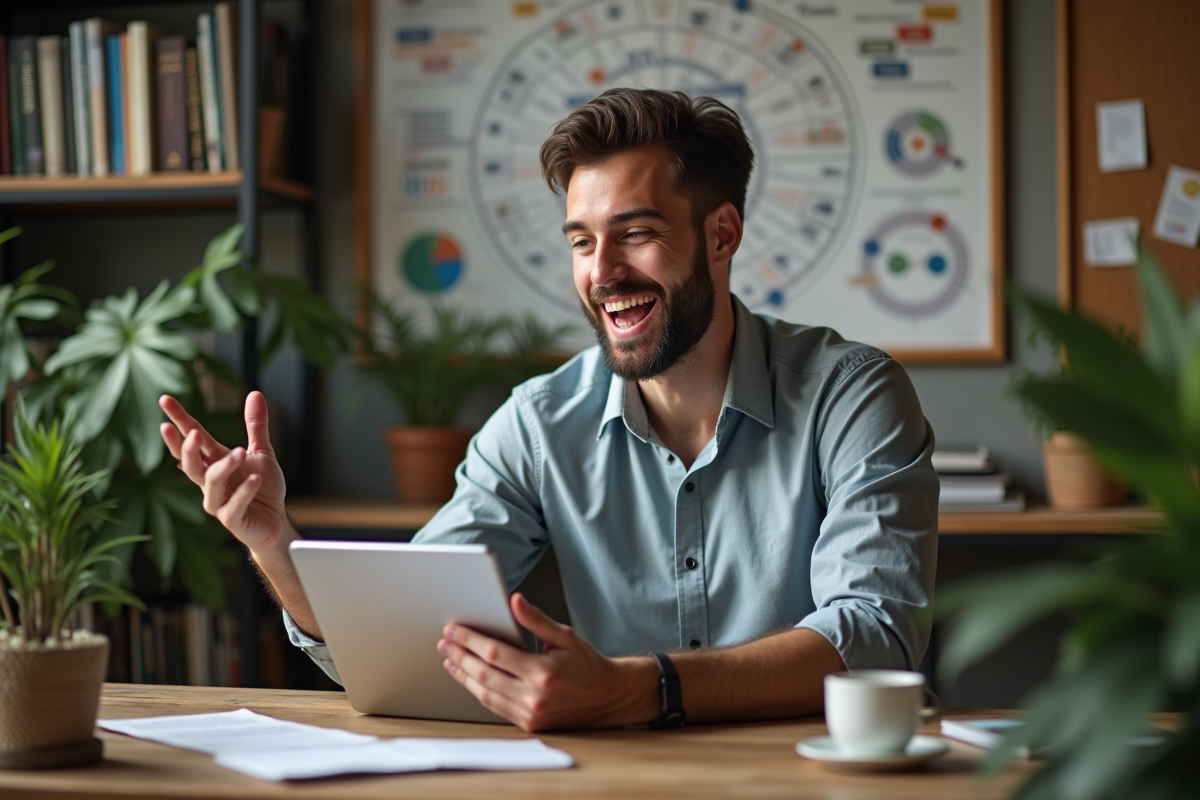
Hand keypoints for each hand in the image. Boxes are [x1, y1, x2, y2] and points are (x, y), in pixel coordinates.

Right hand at [159, 391, 288, 554]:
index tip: (165, 400)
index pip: (192, 438)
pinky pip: (234, 504)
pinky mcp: (231, 519)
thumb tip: (254, 393)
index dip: (179, 420)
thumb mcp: (261, 452)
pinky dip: (244, 491)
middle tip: (193, 433)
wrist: (275, 521)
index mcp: (214, 461)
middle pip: (190, 462)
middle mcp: (210, 481)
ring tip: (239, 452)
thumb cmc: (263, 487)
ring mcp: (218, 501)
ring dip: (223, 467)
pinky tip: (255, 479)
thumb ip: (255, 425)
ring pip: (210, 482)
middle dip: (188, 448)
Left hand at [437, 593, 655, 731]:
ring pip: (485, 693)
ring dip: (464, 675)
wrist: (608, 697)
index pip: (495, 653)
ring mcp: (530, 713)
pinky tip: (470, 678)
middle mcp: (534, 696)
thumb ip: (536, 620)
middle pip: (484, 674)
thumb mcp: (564, 635)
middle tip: (445, 642)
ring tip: (450, 660)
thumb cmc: (587, 664)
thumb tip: (515, 601)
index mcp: (542, 671)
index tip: (453, 629)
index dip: (470, 640)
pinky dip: (479, 691)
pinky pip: (495, 707)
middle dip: (460, 656)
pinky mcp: (528, 724)